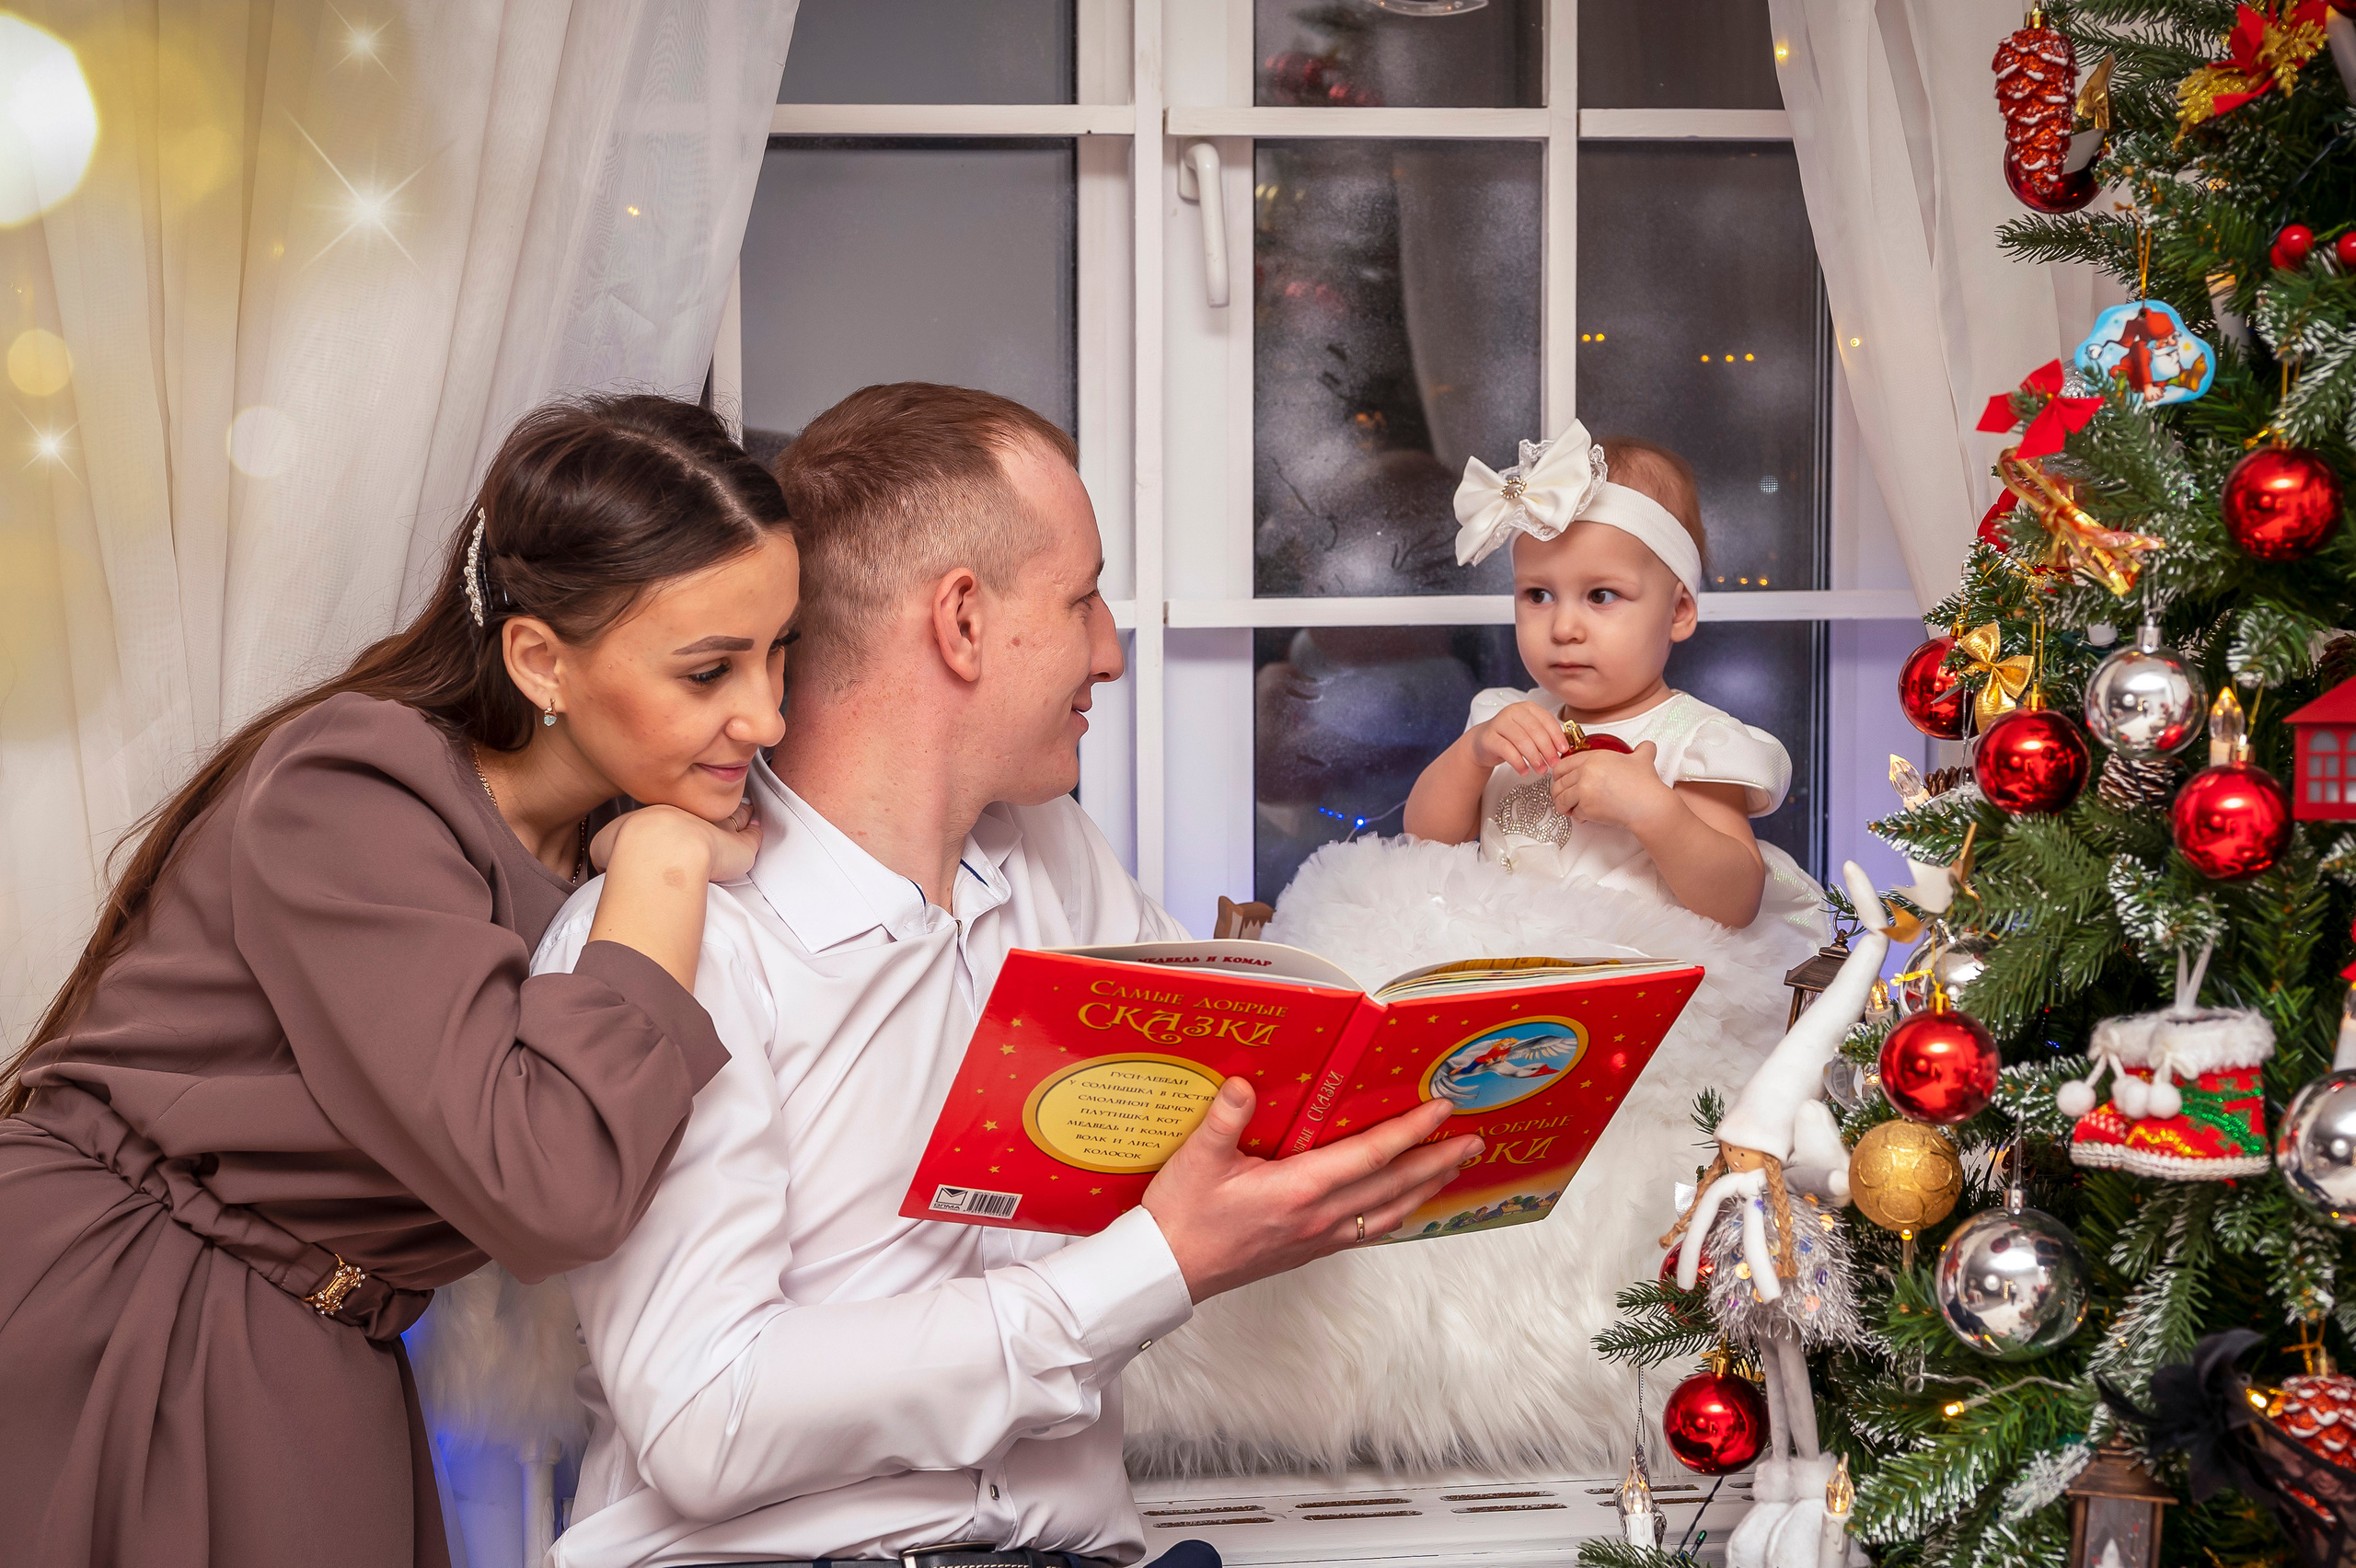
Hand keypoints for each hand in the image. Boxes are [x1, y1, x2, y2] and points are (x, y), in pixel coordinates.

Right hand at [594, 800, 761, 882]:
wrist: (660, 851)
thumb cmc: (630, 849)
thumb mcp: (604, 845)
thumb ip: (607, 849)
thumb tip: (605, 861)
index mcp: (660, 813)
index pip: (673, 810)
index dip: (677, 815)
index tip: (677, 819)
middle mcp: (691, 814)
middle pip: (705, 808)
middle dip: (709, 809)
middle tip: (714, 811)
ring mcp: (717, 827)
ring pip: (732, 814)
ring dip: (737, 815)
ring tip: (742, 815)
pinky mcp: (740, 847)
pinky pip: (752, 835)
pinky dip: (754, 833)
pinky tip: (755, 831)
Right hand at [1140, 1079, 1481, 1300]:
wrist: (1169, 1270)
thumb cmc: (1183, 1216)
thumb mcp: (1196, 1159)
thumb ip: (1224, 1118)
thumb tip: (1245, 1083)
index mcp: (1299, 1189)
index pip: (1370, 1156)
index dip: (1410, 1131)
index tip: (1442, 1110)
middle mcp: (1319, 1216)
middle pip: (1394, 1186)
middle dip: (1438, 1161)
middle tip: (1476, 1141)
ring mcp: (1319, 1238)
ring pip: (1389, 1212)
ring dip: (1426, 1188)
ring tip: (1453, 1169)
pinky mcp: (1311, 1250)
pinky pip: (1369, 1231)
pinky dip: (1397, 1213)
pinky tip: (1404, 1205)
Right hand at [1467, 701, 1566, 776]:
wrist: (1484, 742)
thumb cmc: (1511, 738)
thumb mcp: (1530, 733)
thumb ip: (1545, 736)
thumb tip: (1564, 749)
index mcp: (1527, 708)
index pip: (1546, 720)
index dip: (1557, 736)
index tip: (1564, 750)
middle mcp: (1513, 712)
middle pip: (1535, 730)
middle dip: (1547, 749)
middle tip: (1554, 763)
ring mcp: (1499, 723)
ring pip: (1521, 740)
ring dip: (1534, 757)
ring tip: (1541, 769)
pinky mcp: (1489, 737)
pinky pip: (1506, 750)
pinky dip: (1518, 762)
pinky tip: (1524, 771)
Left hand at [1549, 739, 1672, 831]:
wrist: (1648, 805)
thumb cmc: (1645, 784)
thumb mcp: (1643, 759)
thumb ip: (1642, 750)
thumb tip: (1647, 746)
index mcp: (1594, 758)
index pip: (1563, 764)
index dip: (1558, 773)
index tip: (1559, 779)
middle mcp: (1586, 772)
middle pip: (1558, 782)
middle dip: (1558, 792)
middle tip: (1563, 797)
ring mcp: (1584, 790)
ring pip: (1561, 799)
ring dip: (1563, 806)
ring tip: (1569, 809)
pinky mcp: (1586, 808)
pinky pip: (1574, 813)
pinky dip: (1577, 816)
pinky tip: (1584, 816)